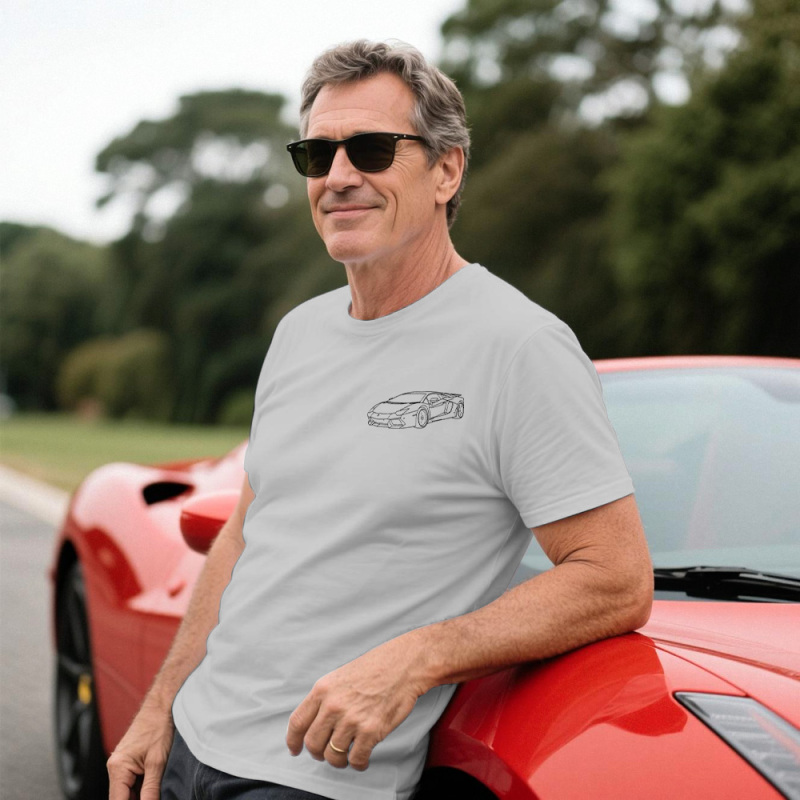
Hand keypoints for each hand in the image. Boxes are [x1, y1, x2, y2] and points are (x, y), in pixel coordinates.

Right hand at [107, 704, 173, 799]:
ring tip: (157, 792)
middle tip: (156, 797)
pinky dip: (143, 789)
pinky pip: (133, 783)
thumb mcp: (157, 762)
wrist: (162, 705)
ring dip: (140, 796)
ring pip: (128, 792)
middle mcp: (116, 767)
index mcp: (118, 768)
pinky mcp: (130, 762)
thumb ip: (150, 790)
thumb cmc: (159, 727)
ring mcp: (122, 765)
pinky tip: (155, 789)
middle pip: (122, 798)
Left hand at [286, 636, 427, 770]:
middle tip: (327, 753)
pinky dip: (357, 763)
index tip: (295, 749)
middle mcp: (333, 705)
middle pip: (312, 743)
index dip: (293, 741)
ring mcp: (352, 719)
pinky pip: (356, 759)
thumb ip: (325, 699)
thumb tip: (315, 722)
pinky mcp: (371, 731)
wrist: (403, 664)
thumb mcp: (340, 677)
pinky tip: (362, 758)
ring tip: (346, 756)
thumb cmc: (375, 668)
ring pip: (332, 755)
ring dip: (338, 761)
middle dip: (318, 753)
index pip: (298, 722)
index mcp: (323, 689)